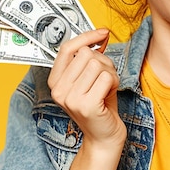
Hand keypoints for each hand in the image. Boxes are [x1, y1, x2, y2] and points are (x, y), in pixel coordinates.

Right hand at [48, 28, 126, 151]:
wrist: (104, 136)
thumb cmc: (100, 105)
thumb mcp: (89, 79)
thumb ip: (90, 58)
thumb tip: (100, 35)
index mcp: (55, 81)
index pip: (67, 48)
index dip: (86, 36)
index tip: (103, 33)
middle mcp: (59, 90)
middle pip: (86, 54)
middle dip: (103, 62)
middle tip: (105, 79)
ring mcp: (71, 98)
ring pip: (97, 64)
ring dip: (110, 73)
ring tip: (107, 88)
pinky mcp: (86, 105)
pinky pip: (106, 77)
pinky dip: (114, 82)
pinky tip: (109, 94)